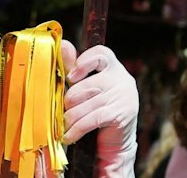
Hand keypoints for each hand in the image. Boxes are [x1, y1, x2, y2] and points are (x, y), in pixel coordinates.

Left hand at [62, 40, 138, 177]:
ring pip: (85, 105)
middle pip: (84, 84)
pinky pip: (91, 119)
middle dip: (69, 102)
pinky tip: (69, 136)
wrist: (116, 143)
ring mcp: (124, 96)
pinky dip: (76, 129)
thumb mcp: (87, 89)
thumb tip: (63, 44)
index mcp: (114, 68)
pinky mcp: (121, 114)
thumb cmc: (98, 112)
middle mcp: (122, 79)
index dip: (84, 61)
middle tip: (63, 113)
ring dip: (70, 120)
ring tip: (64, 128)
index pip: (101, 53)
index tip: (72, 76)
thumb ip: (76, 69)